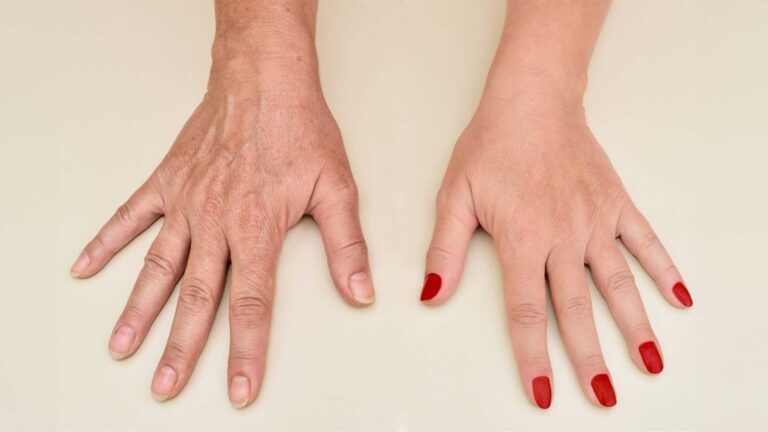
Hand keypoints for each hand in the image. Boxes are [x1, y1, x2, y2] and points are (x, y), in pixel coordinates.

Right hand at [70, 25, 373, 407]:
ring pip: (158, 267)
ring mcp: (186, 202)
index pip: (252, 305)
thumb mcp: (336, 187)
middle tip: (166, 386)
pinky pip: (130, 216)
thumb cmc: (300, 128)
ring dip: (139, 311)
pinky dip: (106, 242)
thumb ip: (345, 245)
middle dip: (181, 347)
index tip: (238, 388)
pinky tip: (87, 267)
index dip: (245, 351)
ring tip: (123, 348)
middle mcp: (216, 222)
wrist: (264, 80)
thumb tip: (360, 292)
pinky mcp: (168, 180)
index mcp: (258, 228)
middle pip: (196, 297)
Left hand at [421, 87, 690, 407]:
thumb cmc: (490, 146)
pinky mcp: (615, 204)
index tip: (543, 393)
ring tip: (649, 363)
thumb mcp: (454, 197)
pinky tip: (678, 297)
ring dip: (634, 326)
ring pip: (617, 283)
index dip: (533, 357)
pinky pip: (644, 241)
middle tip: (603, 397)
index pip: (527, 312)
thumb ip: (445, 251)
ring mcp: (594, 221)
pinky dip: (663, 268)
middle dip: (589, 358)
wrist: (531, 102)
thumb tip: (430, 296)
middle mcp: (562, 238)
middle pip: (575, 310)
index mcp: (521, 240)